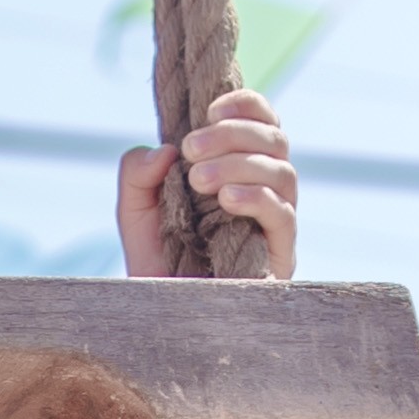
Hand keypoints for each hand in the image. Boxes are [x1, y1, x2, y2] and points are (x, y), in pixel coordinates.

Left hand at [119, 91, 297, 281]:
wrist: (161, 312)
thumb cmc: (156, 259)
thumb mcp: (134, 209)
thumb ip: (137, 173)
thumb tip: (165, 150)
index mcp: (239, 169)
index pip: (263, 123)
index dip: (246, 106)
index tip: (210, 109)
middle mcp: (265, 190)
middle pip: (275, 140)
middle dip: (233, 134)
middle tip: (190, 150)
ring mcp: (275, 222)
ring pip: (283, 172)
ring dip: (240, 164)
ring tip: (198, 181)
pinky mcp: (279, 254)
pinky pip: (284, 214)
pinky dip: (256, 197)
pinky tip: (225, 200)